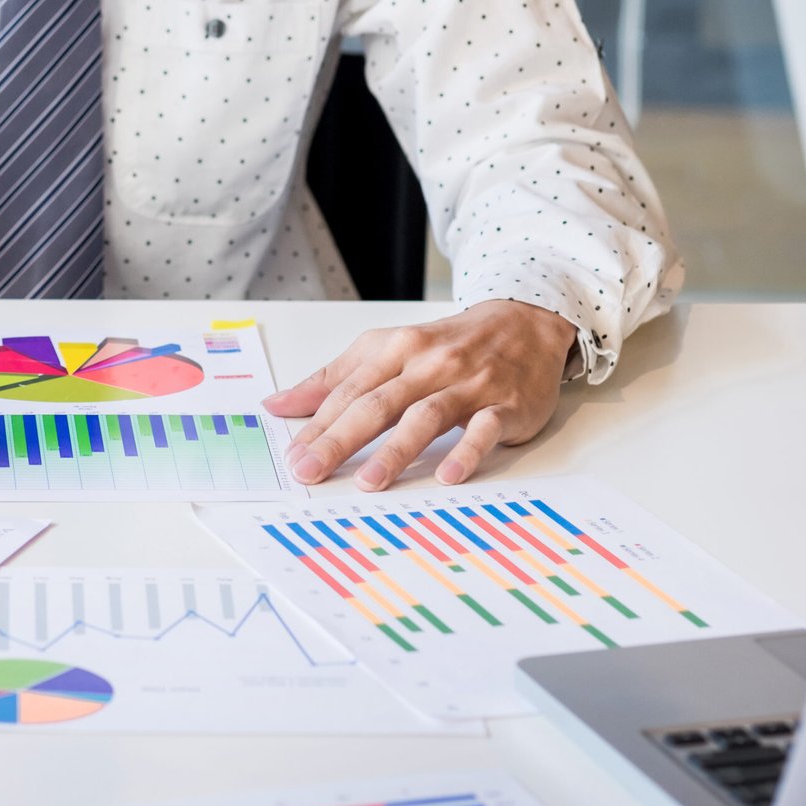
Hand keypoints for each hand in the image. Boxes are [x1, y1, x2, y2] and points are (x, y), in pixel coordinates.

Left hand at [262, 300, 576, 490]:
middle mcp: (429, 365)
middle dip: (339, 440)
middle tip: (310, 472)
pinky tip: (448, 475)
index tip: (293, 456)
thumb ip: (333, 379)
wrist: (525, 323)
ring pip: (425, 416)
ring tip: (367, 482)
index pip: (348, 391)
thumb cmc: (448, 344)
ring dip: (395, 450)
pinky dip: (466, 452)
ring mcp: (468, 384)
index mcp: (395, 349)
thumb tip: (279, 405)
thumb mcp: (387, 349)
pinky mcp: (505, 404)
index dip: (317, 424)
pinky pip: (484, 429)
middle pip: (377, 404)